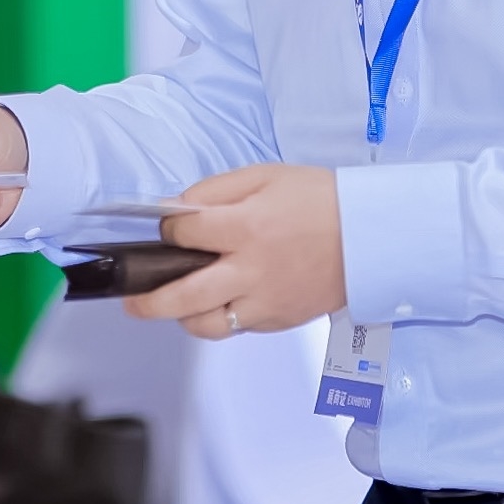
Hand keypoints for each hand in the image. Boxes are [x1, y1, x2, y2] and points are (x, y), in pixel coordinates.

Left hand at [129, 163, 346, 338]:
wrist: (370, 235)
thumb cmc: (320, 199)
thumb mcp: (266, 175)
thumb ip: (217, 190)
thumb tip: (179, 207)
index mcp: (247, 226)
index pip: (185, 234)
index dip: (169, 230)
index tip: (169, 228)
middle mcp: (251, 269)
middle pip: (184, 294)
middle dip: (149, 300)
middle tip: (133, 300)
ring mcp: (265, 300)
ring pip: (208, 323)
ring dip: (182, 317)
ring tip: (172, 306)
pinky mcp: (279, 319)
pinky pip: (237, 327)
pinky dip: (220, 319)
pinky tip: (215, 304)